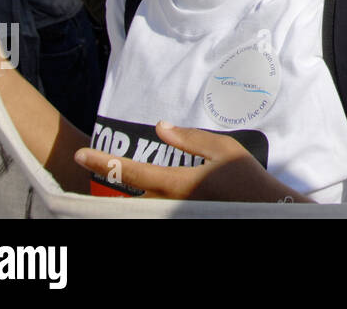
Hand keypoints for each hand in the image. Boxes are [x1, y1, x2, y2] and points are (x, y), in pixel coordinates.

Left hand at [74, 121, 310, 202]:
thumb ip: (189, 138)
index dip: (103, 162)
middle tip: (91, 167)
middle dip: (108, 181)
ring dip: (124, 194)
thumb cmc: (247, 176)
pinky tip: (141, 193)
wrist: (267, 210)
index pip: (131, 171)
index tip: (80, 155)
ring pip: (137, 206)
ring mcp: (174, 216)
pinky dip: (143, 202)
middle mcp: (170, 204)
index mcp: (178, 182)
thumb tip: (160, 126)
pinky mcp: (181, 219)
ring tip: (111, 179)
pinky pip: (153, 211)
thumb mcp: (222, 148)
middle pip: (126, 195)